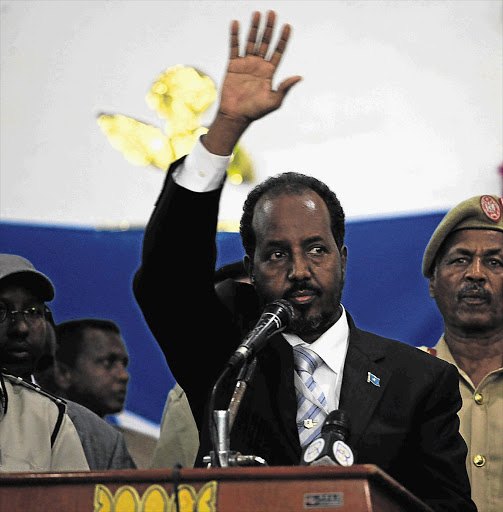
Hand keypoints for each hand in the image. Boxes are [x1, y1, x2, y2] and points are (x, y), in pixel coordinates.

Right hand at [203, 11, 301, 154]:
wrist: (236, 115)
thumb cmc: (256, 111)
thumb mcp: (274, 101)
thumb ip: (285, 88)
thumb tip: (299, 77)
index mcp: (270, 72)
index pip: (278, 52)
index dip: (283, 39)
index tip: (288, 26)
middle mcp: (259, 65)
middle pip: (266, 42)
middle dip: (269, 28)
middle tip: (272, 12)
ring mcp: (246, 64)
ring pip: (251, 41)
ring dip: (254, 27)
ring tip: (257, 13)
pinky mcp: (233, 65)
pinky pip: (234, 47)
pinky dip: (234, 35)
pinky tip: (236, 23)